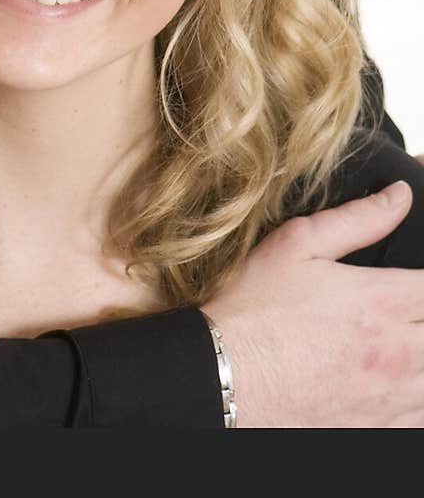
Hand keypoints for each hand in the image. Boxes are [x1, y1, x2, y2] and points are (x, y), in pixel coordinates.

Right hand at [203, 181, 422, 427]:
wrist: (222, 377)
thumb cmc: (254, 309)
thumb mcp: (297, 245)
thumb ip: (357, 219)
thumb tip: (399, 196)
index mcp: (380, 302)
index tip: (416, 279)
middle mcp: (396, 353)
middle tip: (408, 306)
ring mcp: (391, 397)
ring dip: (423, 352)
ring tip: (404, 339)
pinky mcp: (379, 429)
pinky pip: (422, 417)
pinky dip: (419, 394)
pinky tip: (402, 378)